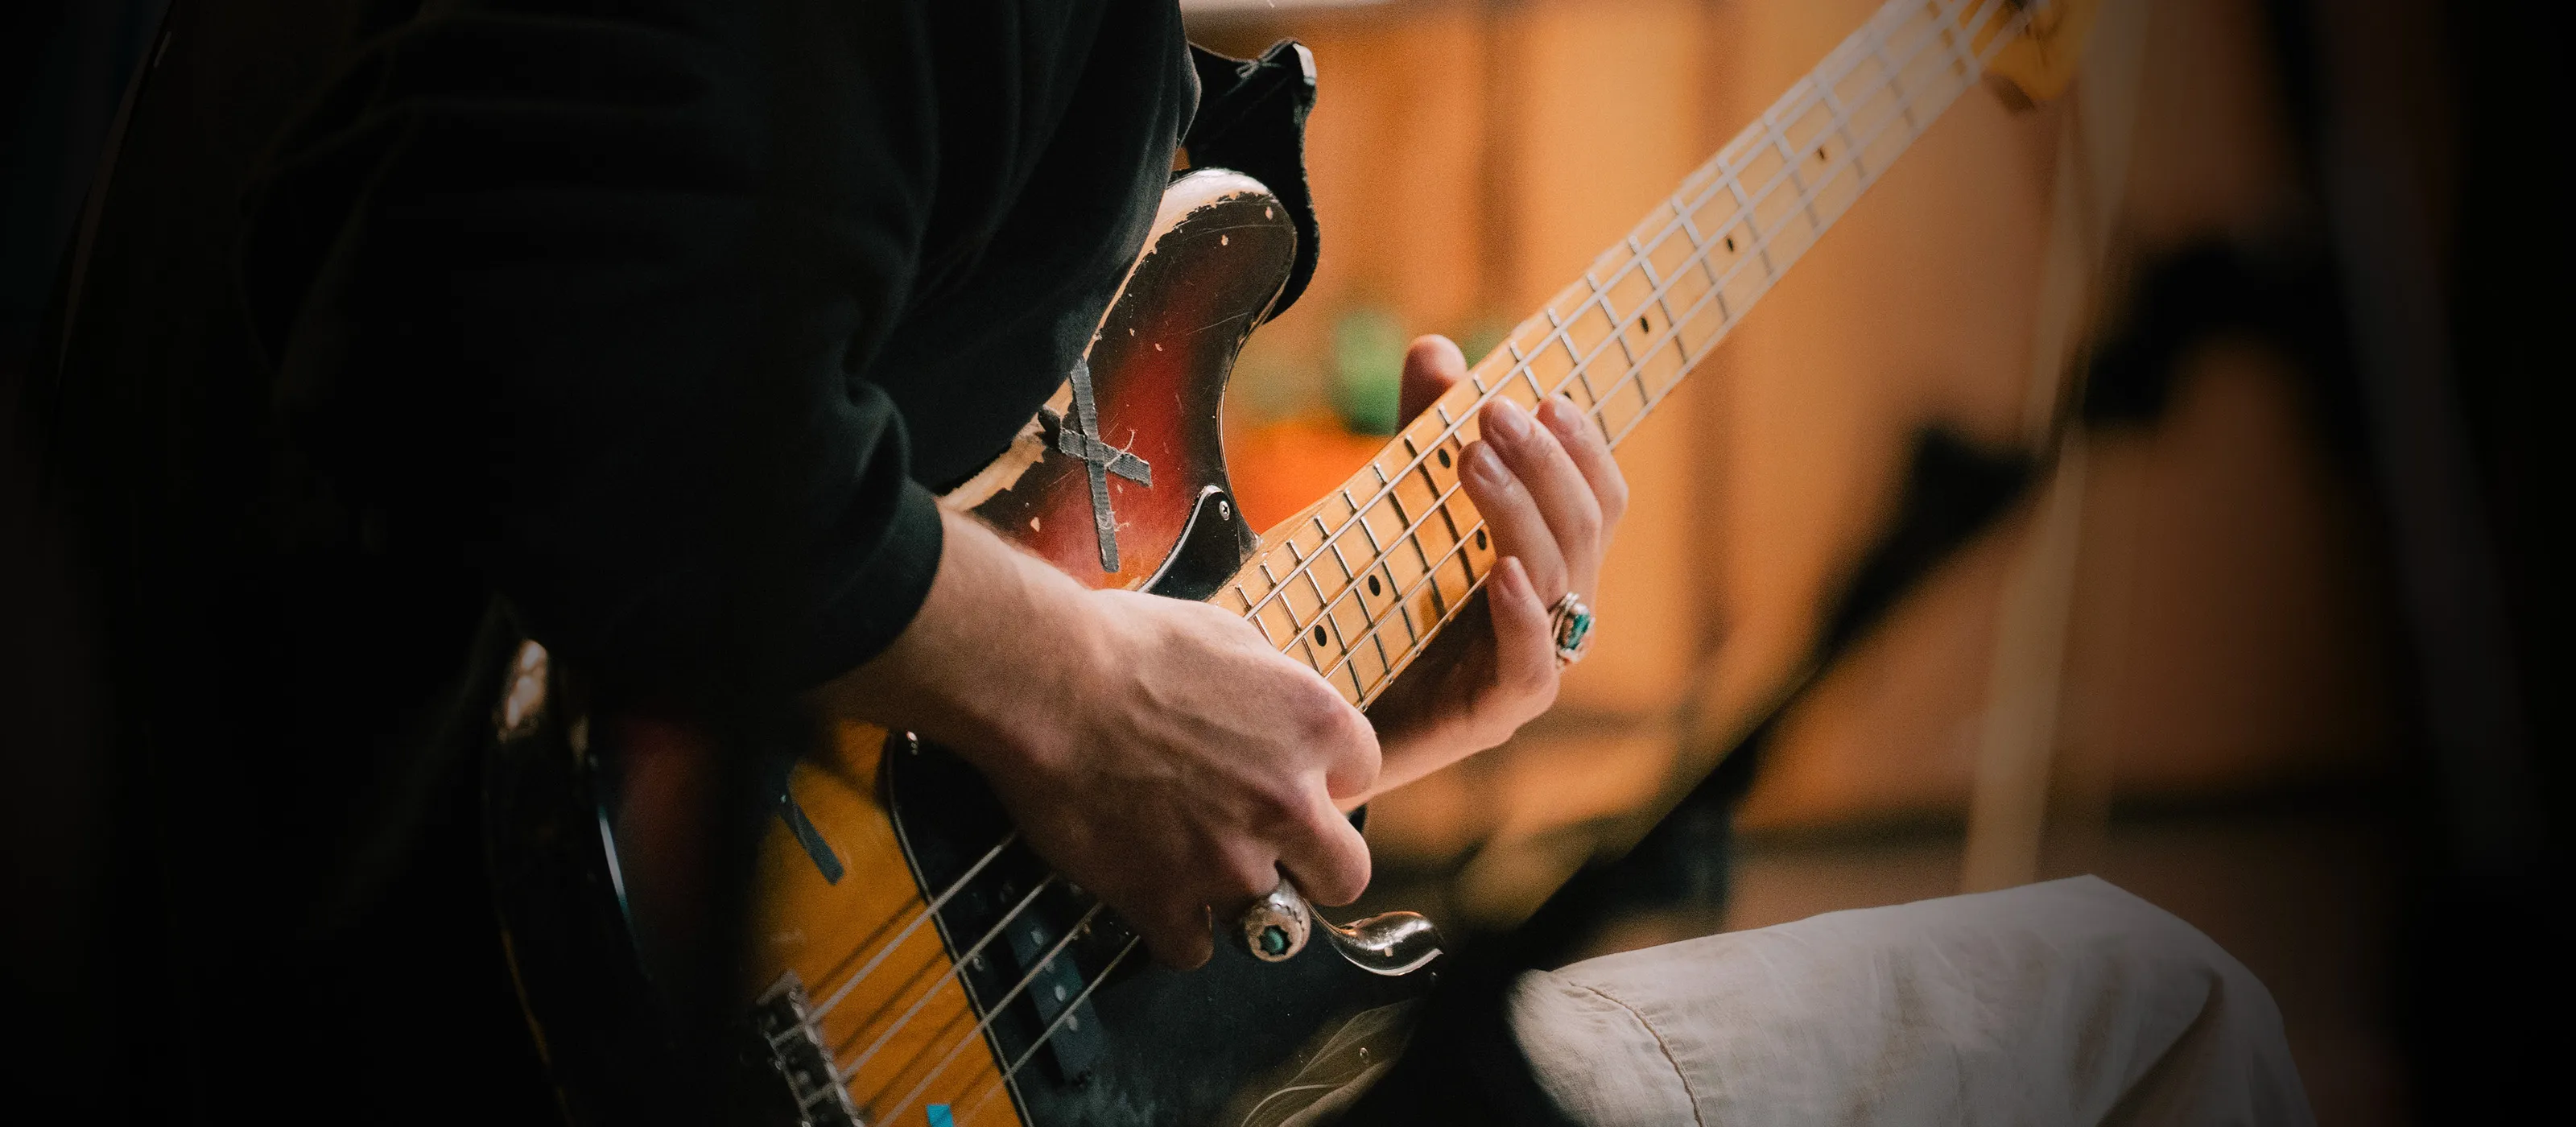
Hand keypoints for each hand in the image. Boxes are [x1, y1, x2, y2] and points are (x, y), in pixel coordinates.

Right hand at [818, 512, 1379, 968]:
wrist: (1045, 681)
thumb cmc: (1126, 644)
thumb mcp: (1227, 636)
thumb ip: (1273, 687)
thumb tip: (1279, 712)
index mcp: (1315, 725)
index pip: (1363, 773)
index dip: (1326, 778)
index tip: (1294, 777)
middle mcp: (1288, 802)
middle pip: (1345, 874)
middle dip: (1315, 866)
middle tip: (1276, 850)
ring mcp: (1228, 861)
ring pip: (1273, 923)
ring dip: (1242, 901)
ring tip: (1203, 872)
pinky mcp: (1163, 899)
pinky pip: (1193, 949)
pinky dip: (1177, 932)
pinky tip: (1158, 900)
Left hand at [1358, 335, 1628, 798]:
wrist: (1313, 727)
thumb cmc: (1367, 617)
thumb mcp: (1392, 513)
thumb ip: (1417, 439)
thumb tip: (1438, 350)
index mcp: (1544, 565)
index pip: (1595, 499)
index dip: (1583, 446)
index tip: (1543, 392)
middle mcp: (1552, 615)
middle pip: (1584, 529)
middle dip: (1546, 463)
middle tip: (1493, 412)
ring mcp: (1529, 667)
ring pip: (1561, 582)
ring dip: (1522, 513)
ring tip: (1473, 459)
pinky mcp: (1493, 716)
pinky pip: (1533, 666)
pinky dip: (1525, 616)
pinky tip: (1503, 573)